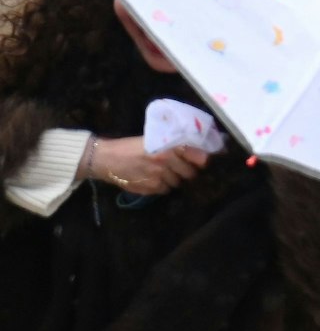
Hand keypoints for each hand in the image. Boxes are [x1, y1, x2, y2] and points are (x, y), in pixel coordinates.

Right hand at [86, 136, 207, 195]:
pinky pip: (164, 190)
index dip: (202, 160)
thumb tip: (194, 153)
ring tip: (160, 173)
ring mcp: (159, 176)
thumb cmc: (128, 147)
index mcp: (168, 147)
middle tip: (177, 168)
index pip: (198, 156)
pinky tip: (151, 179)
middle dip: (186, 172)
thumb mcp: (151, 140)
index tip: (203, 162)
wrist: (105, 159)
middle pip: (190, 173)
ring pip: (177, 183)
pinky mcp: (151, 188)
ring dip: (172, 179)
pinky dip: (161, 187)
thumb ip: (171, 146)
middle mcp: (166, 162)